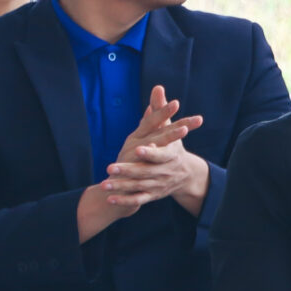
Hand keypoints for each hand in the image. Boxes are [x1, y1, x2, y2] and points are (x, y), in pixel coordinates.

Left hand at [86, 87, 204, 234]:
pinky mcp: (152, 195)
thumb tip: (158, 88)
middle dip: (128, 170)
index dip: (150, 152)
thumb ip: (161, 111)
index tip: (138, 149)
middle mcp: (165, 171)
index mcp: (171, 155)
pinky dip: (124, 201)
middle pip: (146, 172)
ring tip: (104, 184)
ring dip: (122, 186)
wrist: (186, 175)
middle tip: (110, 167)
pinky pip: (137, 199)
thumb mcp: (170, 129)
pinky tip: (109, 199)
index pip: (160, 154)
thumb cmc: (174, 147)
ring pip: (139, 186)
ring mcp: (159, 184)